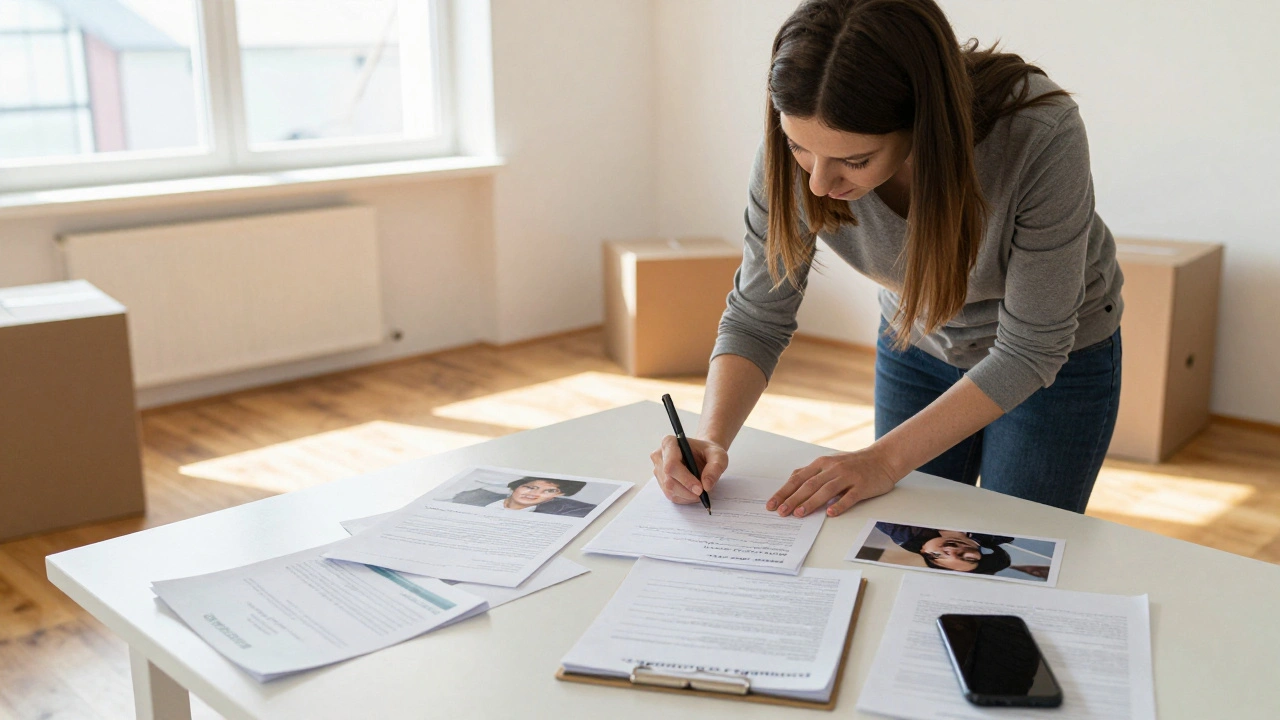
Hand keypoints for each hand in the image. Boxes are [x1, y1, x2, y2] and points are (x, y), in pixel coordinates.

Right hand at [650, 436, 728, 503]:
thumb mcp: (718, 455)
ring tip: (700, 492)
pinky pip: (670, 495)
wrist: (703, 455)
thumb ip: (715, 467)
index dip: (685, 479)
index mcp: (669, 442)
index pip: (671, 464)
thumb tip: (706, 485)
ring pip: (669, 490)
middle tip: (702, 493)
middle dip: (687, 490)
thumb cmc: (708, 452)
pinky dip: (684, 498)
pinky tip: (693, 493)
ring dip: (686, 495)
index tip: (700, 488)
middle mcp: (659, 455)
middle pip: (669, 480)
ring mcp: (658, 469)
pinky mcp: (661, 481)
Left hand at [766, 448, 897, 517]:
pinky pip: (850, 496)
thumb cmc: (854, 464)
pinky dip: (840, 505)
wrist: (883, 459)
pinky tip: (831, 513)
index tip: (772, 504)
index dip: (784, 491)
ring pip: (826, 490)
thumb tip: (792, 481)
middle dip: (793, 499)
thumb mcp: (830, 463)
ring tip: (800, 513)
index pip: (798, 478)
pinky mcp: (862, 486)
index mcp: (822, 464)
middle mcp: (833, 468)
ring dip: (811, 502)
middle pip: (809, 485)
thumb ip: (812, 472)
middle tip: (781, 512)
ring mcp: (848, 476)